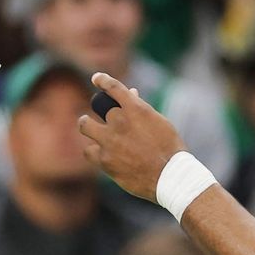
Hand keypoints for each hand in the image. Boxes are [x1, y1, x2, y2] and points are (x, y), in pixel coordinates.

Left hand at [78, 73, 187, 201]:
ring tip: (88, 125)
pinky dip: (94, 150)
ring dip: (86, 124)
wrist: (169, 176)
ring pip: (85, 125)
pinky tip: (98, 152)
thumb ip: (141, 109)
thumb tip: (131, 94)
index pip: (113, 87)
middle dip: (102, 110)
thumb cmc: (169, 148)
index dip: (103, 80)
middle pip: (100, 107)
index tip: (97, 78)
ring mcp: (109, 140)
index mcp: (136, 108)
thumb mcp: (159, 122)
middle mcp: (120, 121)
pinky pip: (88, 150)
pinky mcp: (104, 159)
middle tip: (101, 115)